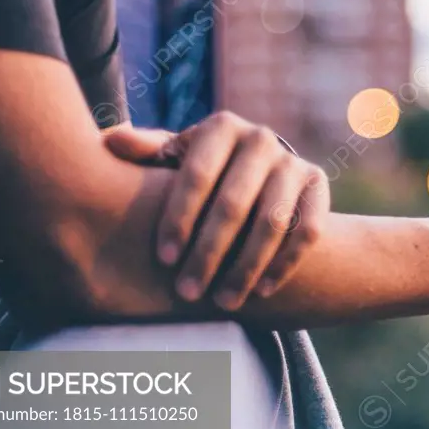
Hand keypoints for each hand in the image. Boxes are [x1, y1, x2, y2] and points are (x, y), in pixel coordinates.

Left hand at [104, 111, 329, 309]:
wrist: (264, 173)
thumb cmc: (204, 171)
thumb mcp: (176, 159)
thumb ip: (148, 153)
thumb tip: (110, 141)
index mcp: (221, 126)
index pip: (197, 175)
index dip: (179, 218)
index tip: (164, 259)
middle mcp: (261, 138)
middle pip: (235, 203)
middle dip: (209, 252)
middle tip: (187, 291)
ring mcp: (293, 162)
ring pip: (273, 221)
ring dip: (247, 266)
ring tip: (224, 301)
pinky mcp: (319, 185)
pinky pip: (308, 230)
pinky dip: (285, 263)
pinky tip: (262, 290)